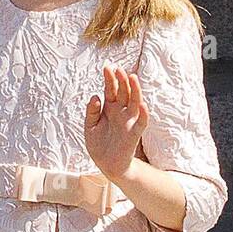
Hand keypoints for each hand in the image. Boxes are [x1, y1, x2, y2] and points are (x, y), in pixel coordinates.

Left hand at [85, 66, 149, 182]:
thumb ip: (91, 112)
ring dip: (134, 90)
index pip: (111, 89)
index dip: (109, 78)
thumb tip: (95, 96)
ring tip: (132, 78)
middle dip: (121, 80)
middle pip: (123, 92)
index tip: (107, 66)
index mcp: (109, 108)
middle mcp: (120, 111)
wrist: (106, 164)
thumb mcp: (89, 127)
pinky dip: (143, 114)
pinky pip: (141, 123)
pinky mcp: (134, 134)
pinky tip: (141, 105)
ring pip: (134, 102)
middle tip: (117, 69)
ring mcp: (128, 121)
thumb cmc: (98, 144)